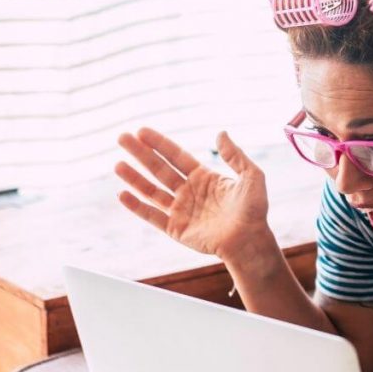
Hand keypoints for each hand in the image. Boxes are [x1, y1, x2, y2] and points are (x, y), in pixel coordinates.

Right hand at [115, 127, 269, 260]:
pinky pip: (152, 215)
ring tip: (118, 164)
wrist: (250, 240)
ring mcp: (181, 210)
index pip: (176, 156)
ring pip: (152, 190)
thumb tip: (221, 133)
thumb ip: (235, 155)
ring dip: (134, 178)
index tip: (142, 131)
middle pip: (159, 169)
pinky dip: (136, 206)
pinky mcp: (176, 229)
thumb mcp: (251, 176)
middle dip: (140, 154)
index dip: (159, 144)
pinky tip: (122, 194)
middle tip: (122, 138)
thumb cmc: (254, 210)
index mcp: (204, 178)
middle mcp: (189, 192)